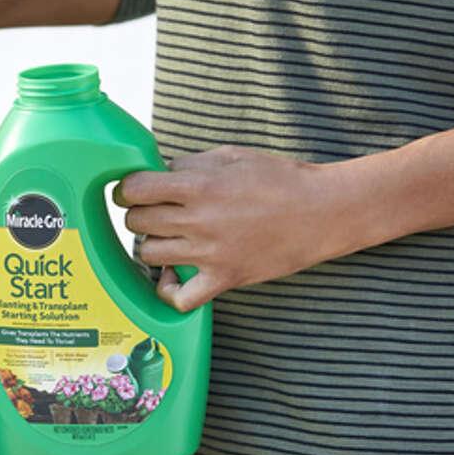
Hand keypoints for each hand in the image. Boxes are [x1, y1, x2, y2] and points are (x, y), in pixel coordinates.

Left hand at [115, 146, 350, 312]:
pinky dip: (168, 290)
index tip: (136, 189)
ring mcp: (210, 254)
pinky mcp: (225, 279)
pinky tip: (172, 275)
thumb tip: (157, 172)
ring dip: (152, 244)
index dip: (129, 187)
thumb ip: (190, 164)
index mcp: (200, 185)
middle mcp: (199, 221)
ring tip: (168, 236)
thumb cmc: (281, 179)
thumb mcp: (232, 156)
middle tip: (156, 210)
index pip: (135, 189)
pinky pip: (179, 299)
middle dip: (140, 213)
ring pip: (149, 254)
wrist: (324, 211)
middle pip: (137, 221)